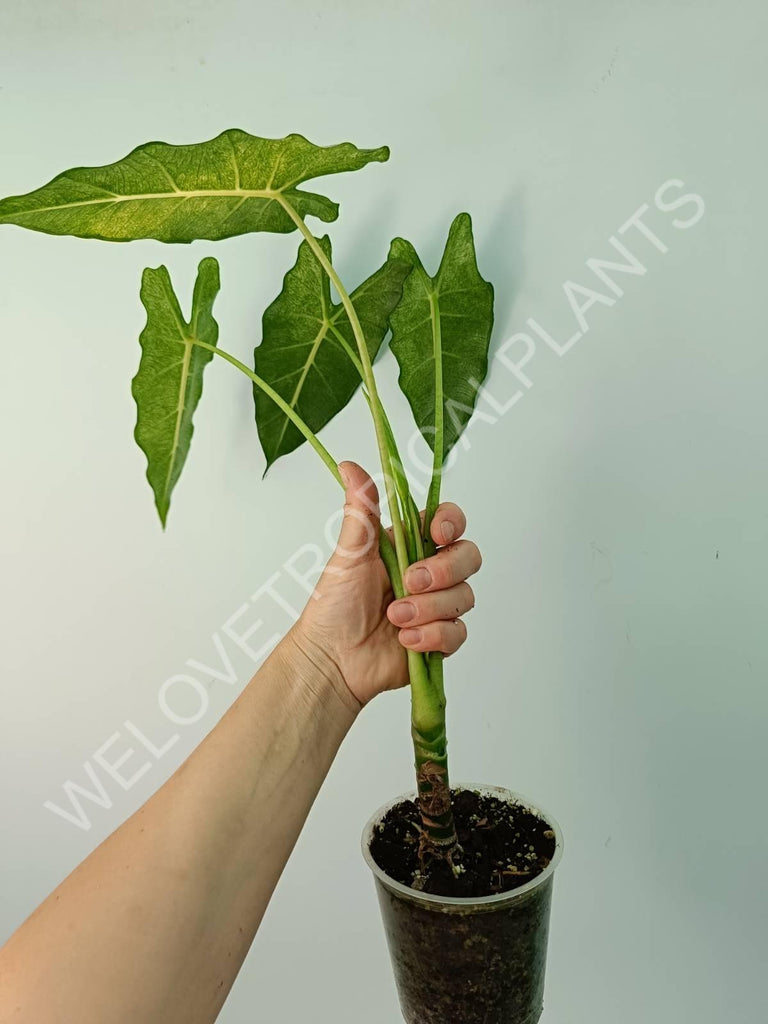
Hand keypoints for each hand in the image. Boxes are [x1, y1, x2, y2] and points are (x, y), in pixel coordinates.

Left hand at [286, 461, 481, 707]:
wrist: (331, 659)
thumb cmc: (334, 605)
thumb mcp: (349, 554)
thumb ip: (360, 511)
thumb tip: (349, 466)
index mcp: (410, 545)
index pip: (449, 522)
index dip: (451, 524)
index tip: (437, 535)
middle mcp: (429, 572)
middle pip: (468, 557)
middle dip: (443, 571)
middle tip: (410, 582)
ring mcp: (437, 606)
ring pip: (464, 596)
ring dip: (429, 609)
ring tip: (395, 617)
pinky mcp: (440, 638)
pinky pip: (458, 632)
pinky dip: (433, 636)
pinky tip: (405, 640)